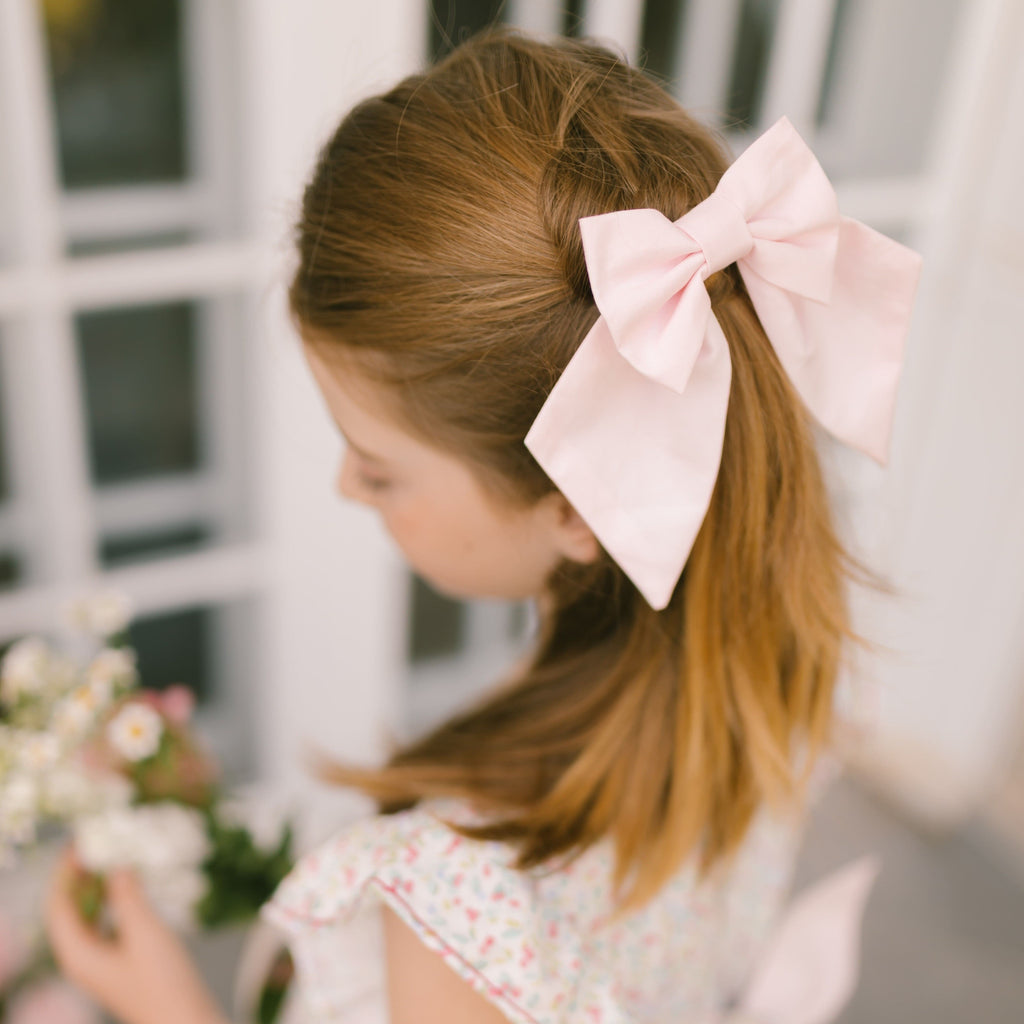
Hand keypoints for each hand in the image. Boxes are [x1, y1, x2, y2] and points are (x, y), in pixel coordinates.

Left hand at [45, 848, 226, 1023]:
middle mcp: (82, 958)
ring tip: (113, 857)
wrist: (185, 1021)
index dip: (64, 872)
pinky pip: (106, 923)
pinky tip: (130, 886)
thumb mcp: (145, 932)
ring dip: (97, 887)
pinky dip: (113, 901)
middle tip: (99, 843)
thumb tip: (115, 862)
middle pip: (70, 909)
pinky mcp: (119, 962)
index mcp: (77, 954)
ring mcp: (101, 961)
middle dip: (80, 876)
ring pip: (88, 915)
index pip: (58, 905)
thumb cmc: (164, 983)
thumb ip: (127, 895)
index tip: (80, 842)